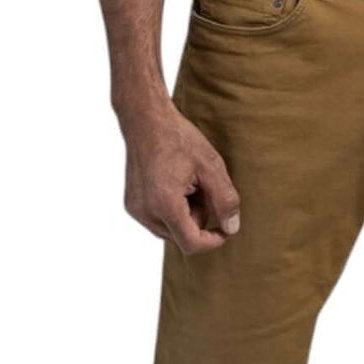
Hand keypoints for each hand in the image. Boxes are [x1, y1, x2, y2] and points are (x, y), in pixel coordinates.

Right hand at [120, 100, 241, 253]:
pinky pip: (158, 219)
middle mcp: (146, 212)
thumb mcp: (211, 165)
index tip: (225, 228)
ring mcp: (136, 209)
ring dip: (184, 214)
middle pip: (181, 235)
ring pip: (170, 229)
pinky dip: (170, 208)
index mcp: (165, 204)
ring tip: (188, 182)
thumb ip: (224, 199)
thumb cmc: (178, 138)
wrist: (146, 119)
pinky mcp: (132, 204)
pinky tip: (174, 182)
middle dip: (198, 217)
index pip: (191, 243)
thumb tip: (232, 228)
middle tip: (202, 186)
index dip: (212, 240)